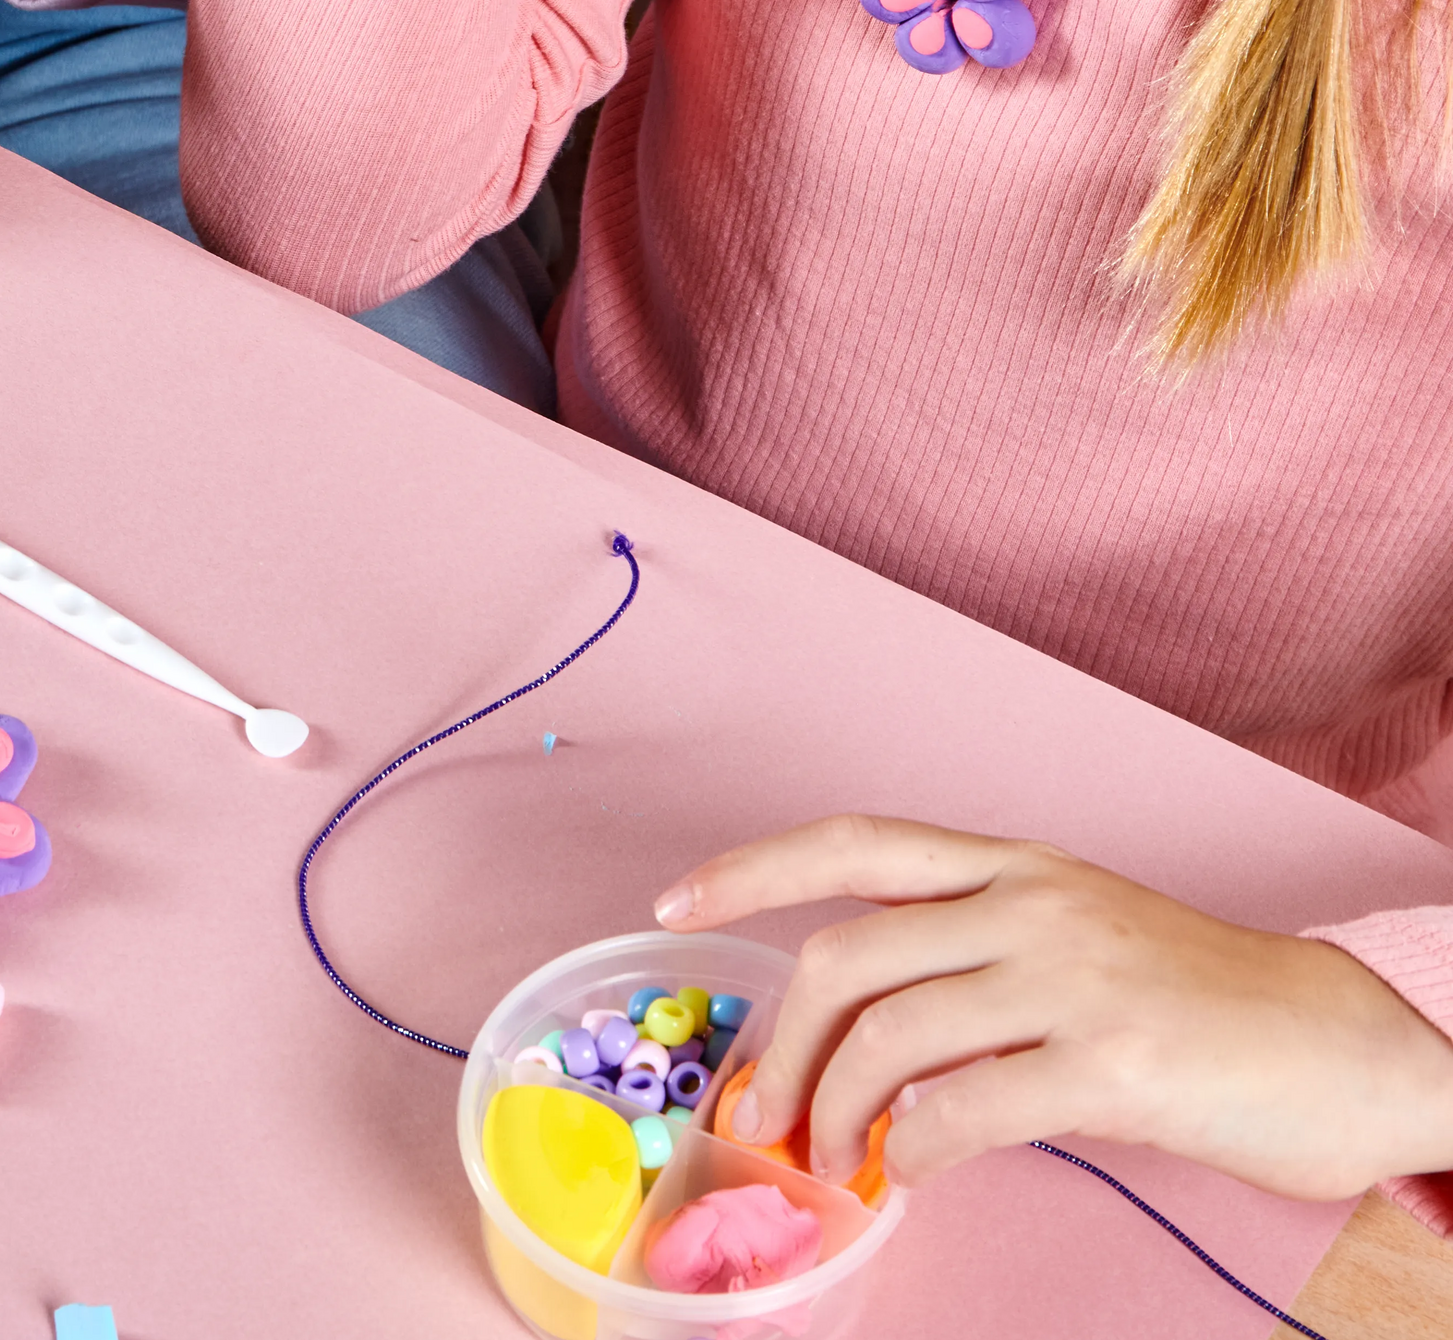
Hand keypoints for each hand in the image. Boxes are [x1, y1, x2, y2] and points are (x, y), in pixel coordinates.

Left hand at [659, 815, 1452, 1196]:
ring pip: (891, 1037)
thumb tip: (860, 1043)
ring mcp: (1069, 978)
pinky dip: (916, 1147)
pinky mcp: (1112, 1066)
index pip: (852, 843)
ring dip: (839, 1111)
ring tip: (837, 1159)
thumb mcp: (1070, 942)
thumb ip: (970, 963)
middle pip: (848, 956)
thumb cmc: (1197, 1003)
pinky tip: (914, 1169)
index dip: (750, 868)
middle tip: (763, 1111)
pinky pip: (966, 1107)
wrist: (1340, 1041)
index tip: (672, 901)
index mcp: (1010, 862)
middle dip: (785, 1043)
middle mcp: (1028, 902)